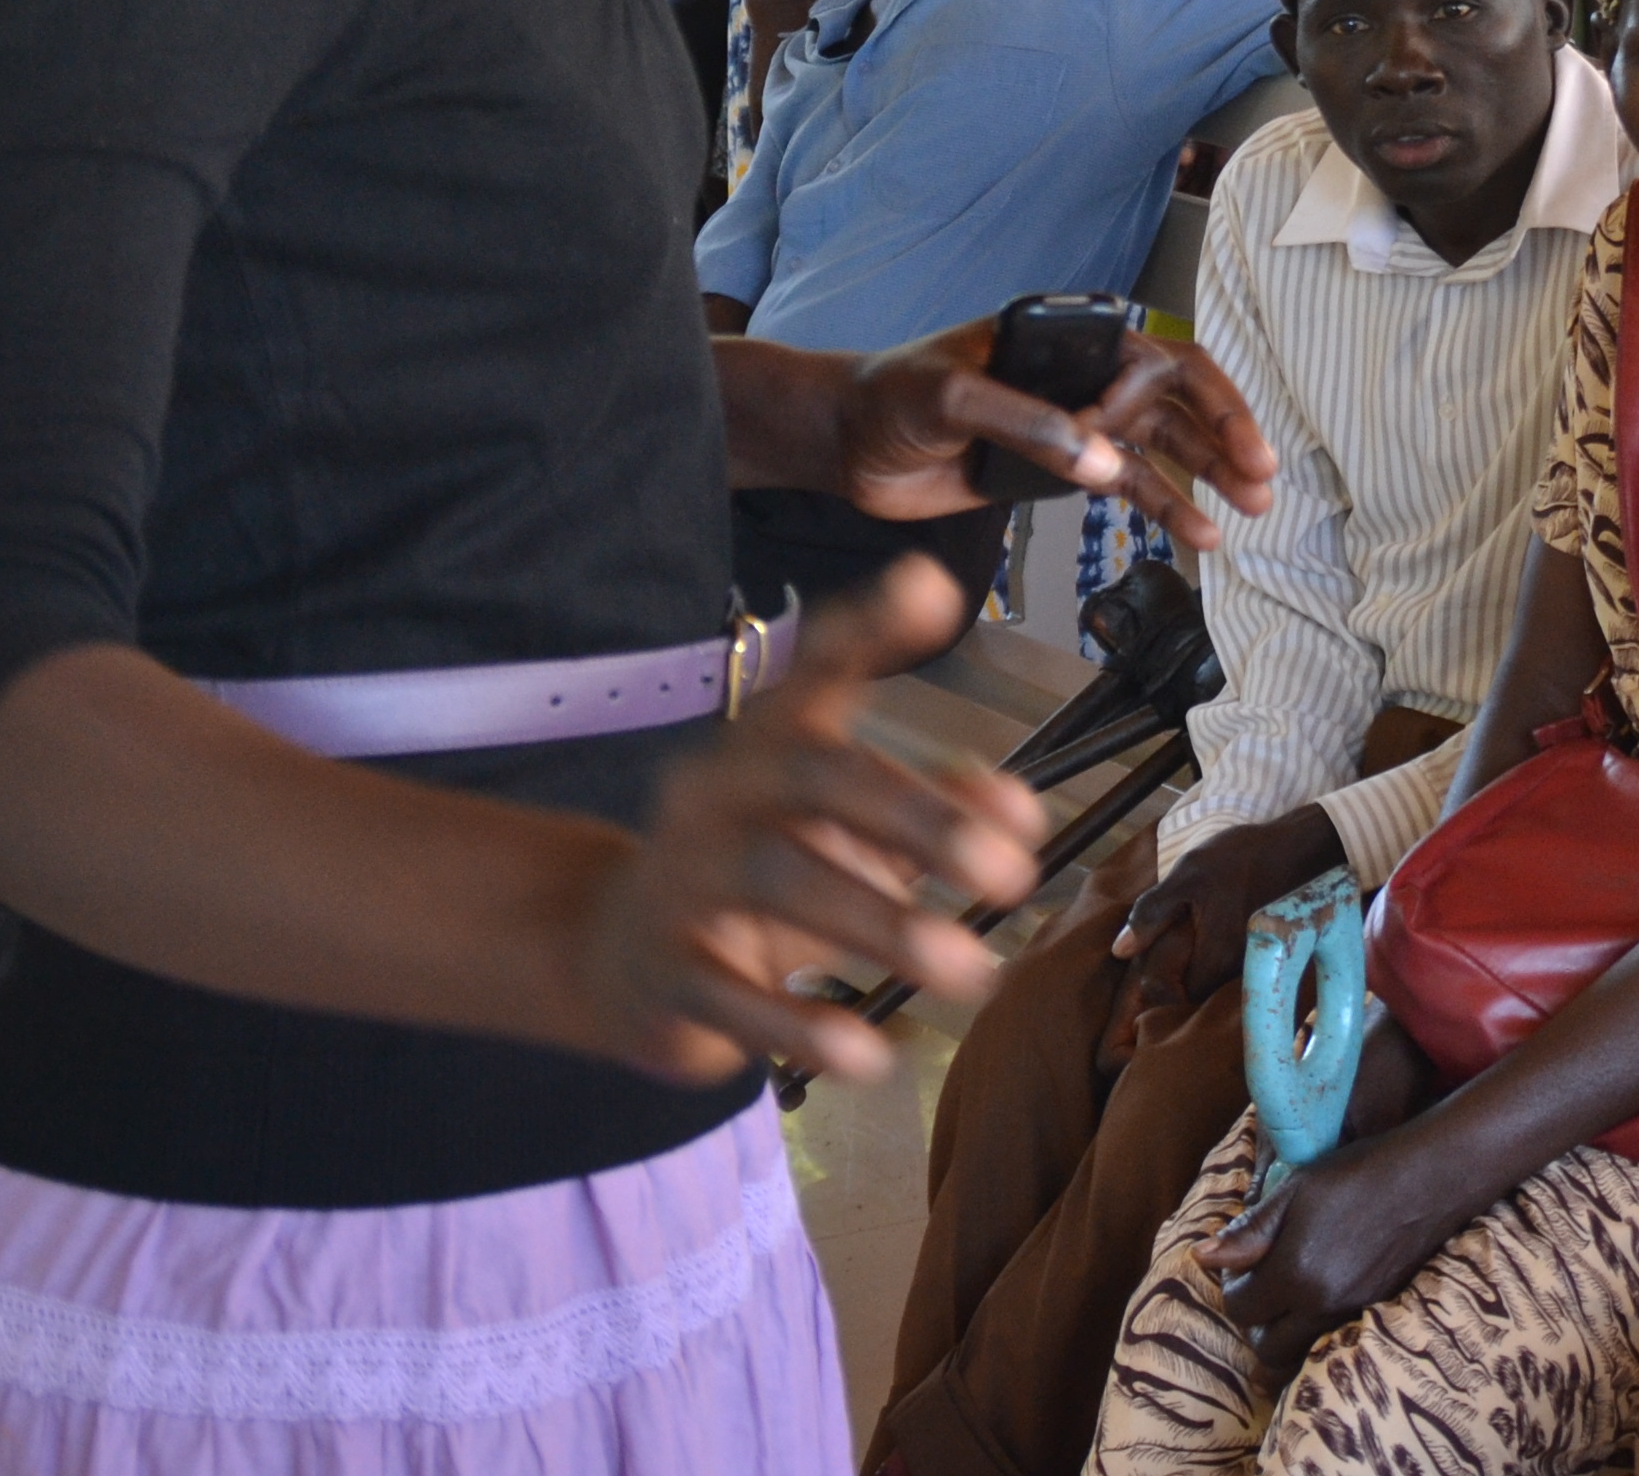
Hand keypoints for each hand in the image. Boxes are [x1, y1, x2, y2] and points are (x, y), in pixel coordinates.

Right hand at [566, 560, 1042, 1084]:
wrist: (617, 956)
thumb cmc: (763, 874)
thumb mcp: (850, 835)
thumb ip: (940, 808)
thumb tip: (1021, 811)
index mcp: (769, 741)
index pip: (817, 667)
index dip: (870, 626)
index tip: (931, 587)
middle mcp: (719, 790)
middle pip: (816, 777)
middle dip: (920, 819)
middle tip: (1011, 872)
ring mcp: (680, 876)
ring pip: (777, 878)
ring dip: (881, 921)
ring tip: (971, 967)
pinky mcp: (663, 969)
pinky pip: (729, 993)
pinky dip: (802, 1024)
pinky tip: (870, 1052)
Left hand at [834, 320, 1278, 548]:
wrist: (848, 443)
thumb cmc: (889, 395)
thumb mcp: (949, 396)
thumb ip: (1025, 422)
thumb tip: (1101, 459)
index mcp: (1064, 337)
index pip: (1146, 355)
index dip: (1166, 395)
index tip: (1123, 439)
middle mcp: (1081, 375)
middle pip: (1177, 398)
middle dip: (1223, 433)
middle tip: (1260, 470)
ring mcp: (1075, 423)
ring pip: (1165, 445)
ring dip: (1208, 474)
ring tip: (1252, 507)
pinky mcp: (1060, 469)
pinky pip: (1130, 487)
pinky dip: (1168, 507)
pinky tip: (1200, 534)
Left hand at [1111, 808, 1347, 1043]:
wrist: (1298, 848)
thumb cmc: (1240, 859)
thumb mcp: (1188, 875)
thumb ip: (1152, 912)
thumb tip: (1120, 951)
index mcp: (1215, 959)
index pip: (1173, 999)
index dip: (1154, 988)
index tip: (1144, 970)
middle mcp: (1236, 975)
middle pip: (1193, 999)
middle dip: (1173, 985)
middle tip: (1162, 956)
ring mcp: (1251, 969)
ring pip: (1211, 988)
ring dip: (1193, 976)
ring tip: (1182, 948)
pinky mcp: (1261, 959)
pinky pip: (1228, 976)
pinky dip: (1213, 966)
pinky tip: (1206, 940)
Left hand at [1198, 1123, 1465, 1381]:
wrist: (1427, 1180)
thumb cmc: (1356, 1174)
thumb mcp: (1295, 1190)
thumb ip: (1248, 1231)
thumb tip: (1201, 1258)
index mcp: (1296, 1273)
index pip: (1239, 1307)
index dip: (1232, 1283)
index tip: (1243, 1260)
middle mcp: (1322, 1305)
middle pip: (1266, 1345)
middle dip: (1255, 1319)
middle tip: (1262, 1281)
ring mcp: (1352, 1312)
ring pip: (1299, 1349)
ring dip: (1284, 1329)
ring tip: (1289, 1289)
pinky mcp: (1376, 1311)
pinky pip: (1330, 1338)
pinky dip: (1315, 1326)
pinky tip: (1321, 1289)